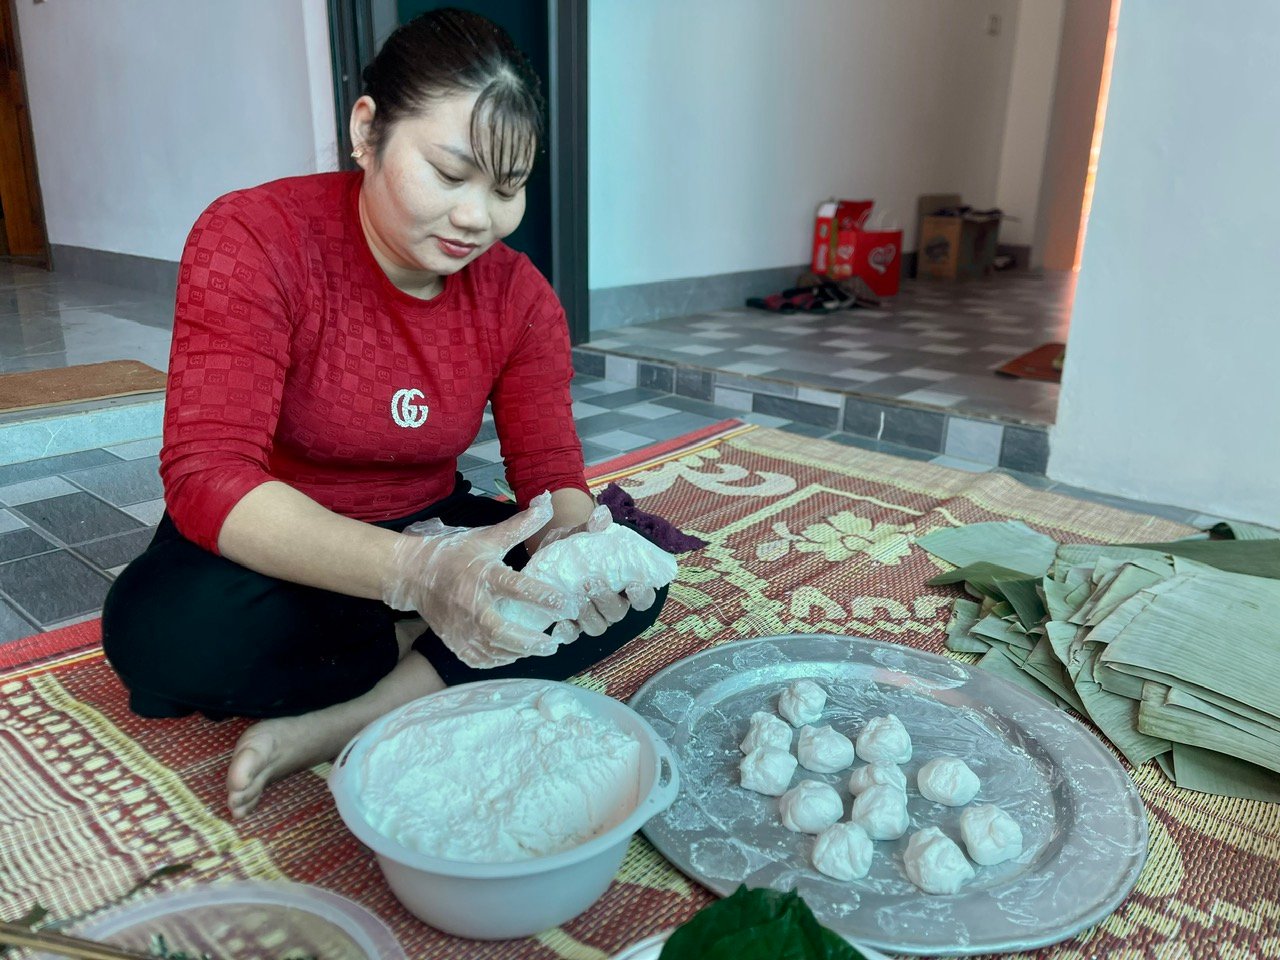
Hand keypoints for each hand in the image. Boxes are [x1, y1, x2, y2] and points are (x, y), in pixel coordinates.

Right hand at [380, 491, 575, 667]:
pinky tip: (513, 655)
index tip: (567, 604)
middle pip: (501, 630)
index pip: (516, 587)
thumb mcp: (488, 537)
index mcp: (483, 574)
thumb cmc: (456, 554)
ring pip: (492, 649)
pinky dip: (498, 660)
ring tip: (540, 648)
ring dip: (519, 652)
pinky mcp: (453, 640)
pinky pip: (478, 659)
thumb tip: (546, 503)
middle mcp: (471, 603)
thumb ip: (520, 526)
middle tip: (554, 643)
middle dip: (530, 641)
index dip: (543, 596)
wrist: (414, 574)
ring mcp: (460, 626)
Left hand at [538, 505, 656, 644]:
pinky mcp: (568, 624)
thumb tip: (602, 515)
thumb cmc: (574, 546)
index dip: (643, 596)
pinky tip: (561, 622)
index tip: (635, 584)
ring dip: (588, 613)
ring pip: (597, 626)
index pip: (644, 599)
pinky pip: (571, 635)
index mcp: (623, 585)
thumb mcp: (582, 534)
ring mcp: (589, 616)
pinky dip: (567, 631)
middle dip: (607, 600)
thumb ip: (593, 527)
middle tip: (593, 582)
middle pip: (618, 613)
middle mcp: (610, 605)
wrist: (546, 556)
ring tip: (576, 596)